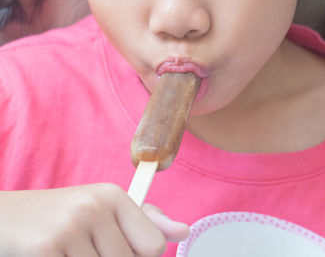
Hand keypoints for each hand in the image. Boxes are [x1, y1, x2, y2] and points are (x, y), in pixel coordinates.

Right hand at [0, 183, 188, 256]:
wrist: (5, 217)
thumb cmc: (61, 217)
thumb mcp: (104, 211)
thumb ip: (145, 221)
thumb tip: (184, 231)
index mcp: (113, 195)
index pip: (154, 246)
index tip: (119, 249)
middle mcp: (93, 206)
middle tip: (88, 249)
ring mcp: (68, 227)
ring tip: (71, 251)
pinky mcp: (44, 249)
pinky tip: (56, 256)